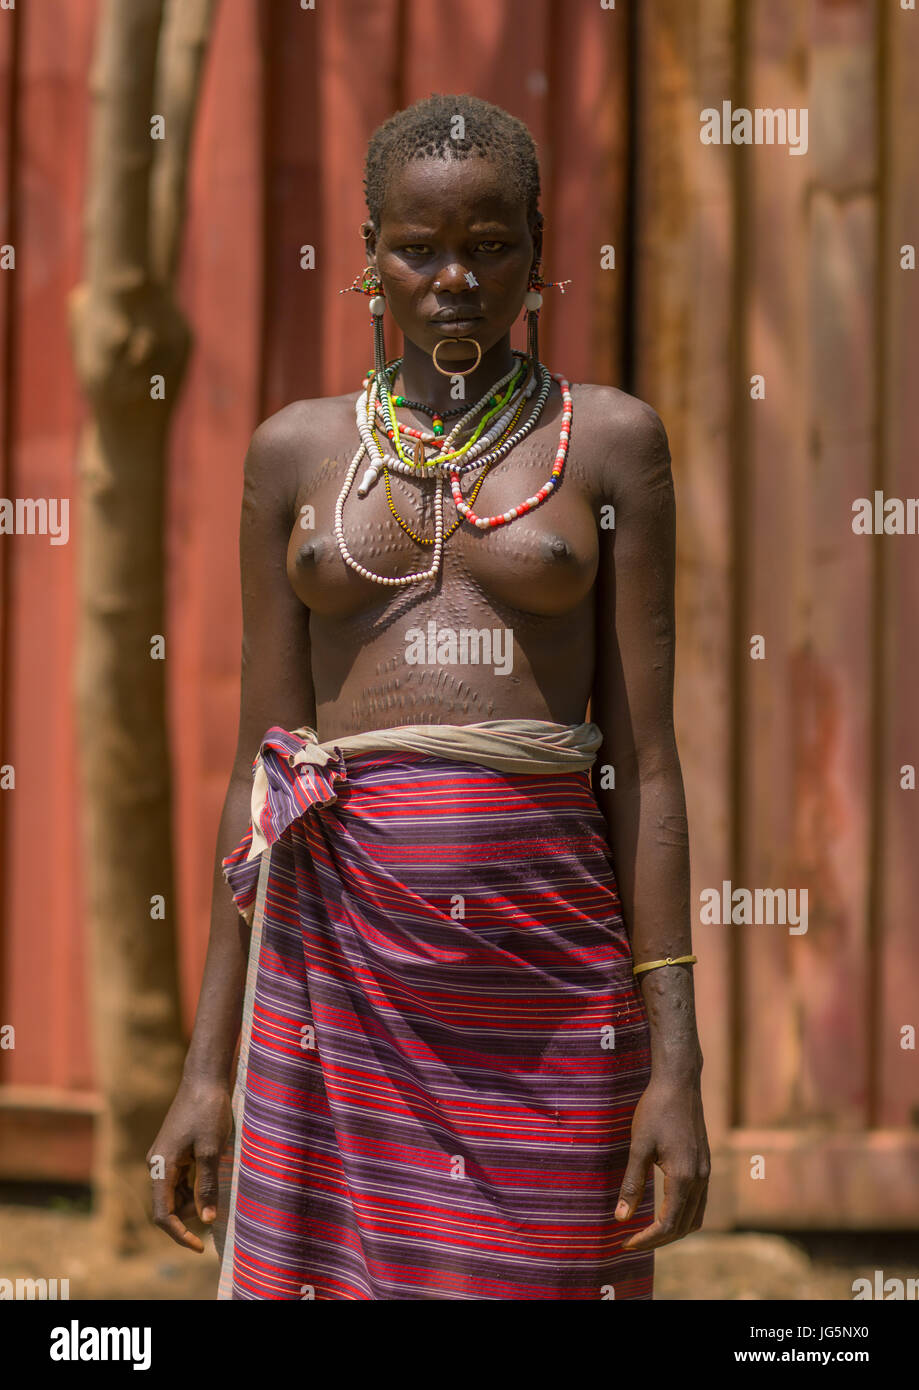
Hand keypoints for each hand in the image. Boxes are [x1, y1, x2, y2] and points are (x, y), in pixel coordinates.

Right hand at [147, 1078, 232, 1252]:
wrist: (205, 1079)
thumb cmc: (209, 1112)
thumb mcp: (212, 1151)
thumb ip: (207, 1187)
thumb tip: (207, 1220)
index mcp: (161, 1166)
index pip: (163, 1214)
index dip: (179, 1234)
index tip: (200, 1247)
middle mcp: (157, 1164)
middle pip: (168, 1205)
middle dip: (189, 1217)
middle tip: (216, 1213)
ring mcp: (164, 1157)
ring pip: (174, 1193)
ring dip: (193, 1202)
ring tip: (217, 1194)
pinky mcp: (174, 1150)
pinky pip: (180, 1179)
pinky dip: (194, 1187)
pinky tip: (211, 1181)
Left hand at [614, 1074, 709, 1250]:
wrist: (679, 1082)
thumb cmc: (655, 1110)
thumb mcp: (638, 1146)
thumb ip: (631, 1184)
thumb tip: (620, 1218)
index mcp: (683, 1177)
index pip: (668, 1224)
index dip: (647, 1239)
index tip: (625, 1243)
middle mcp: (700, 1179)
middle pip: (683, 1226)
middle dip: (658, 1239)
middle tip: (632, 1241)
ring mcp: (705, 1172)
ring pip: (695, 1217)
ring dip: (673, 1230)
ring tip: (647, 1231)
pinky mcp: (704, 1164)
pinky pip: (699, 1201)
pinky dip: (683, 1214)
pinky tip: (664, 1209)